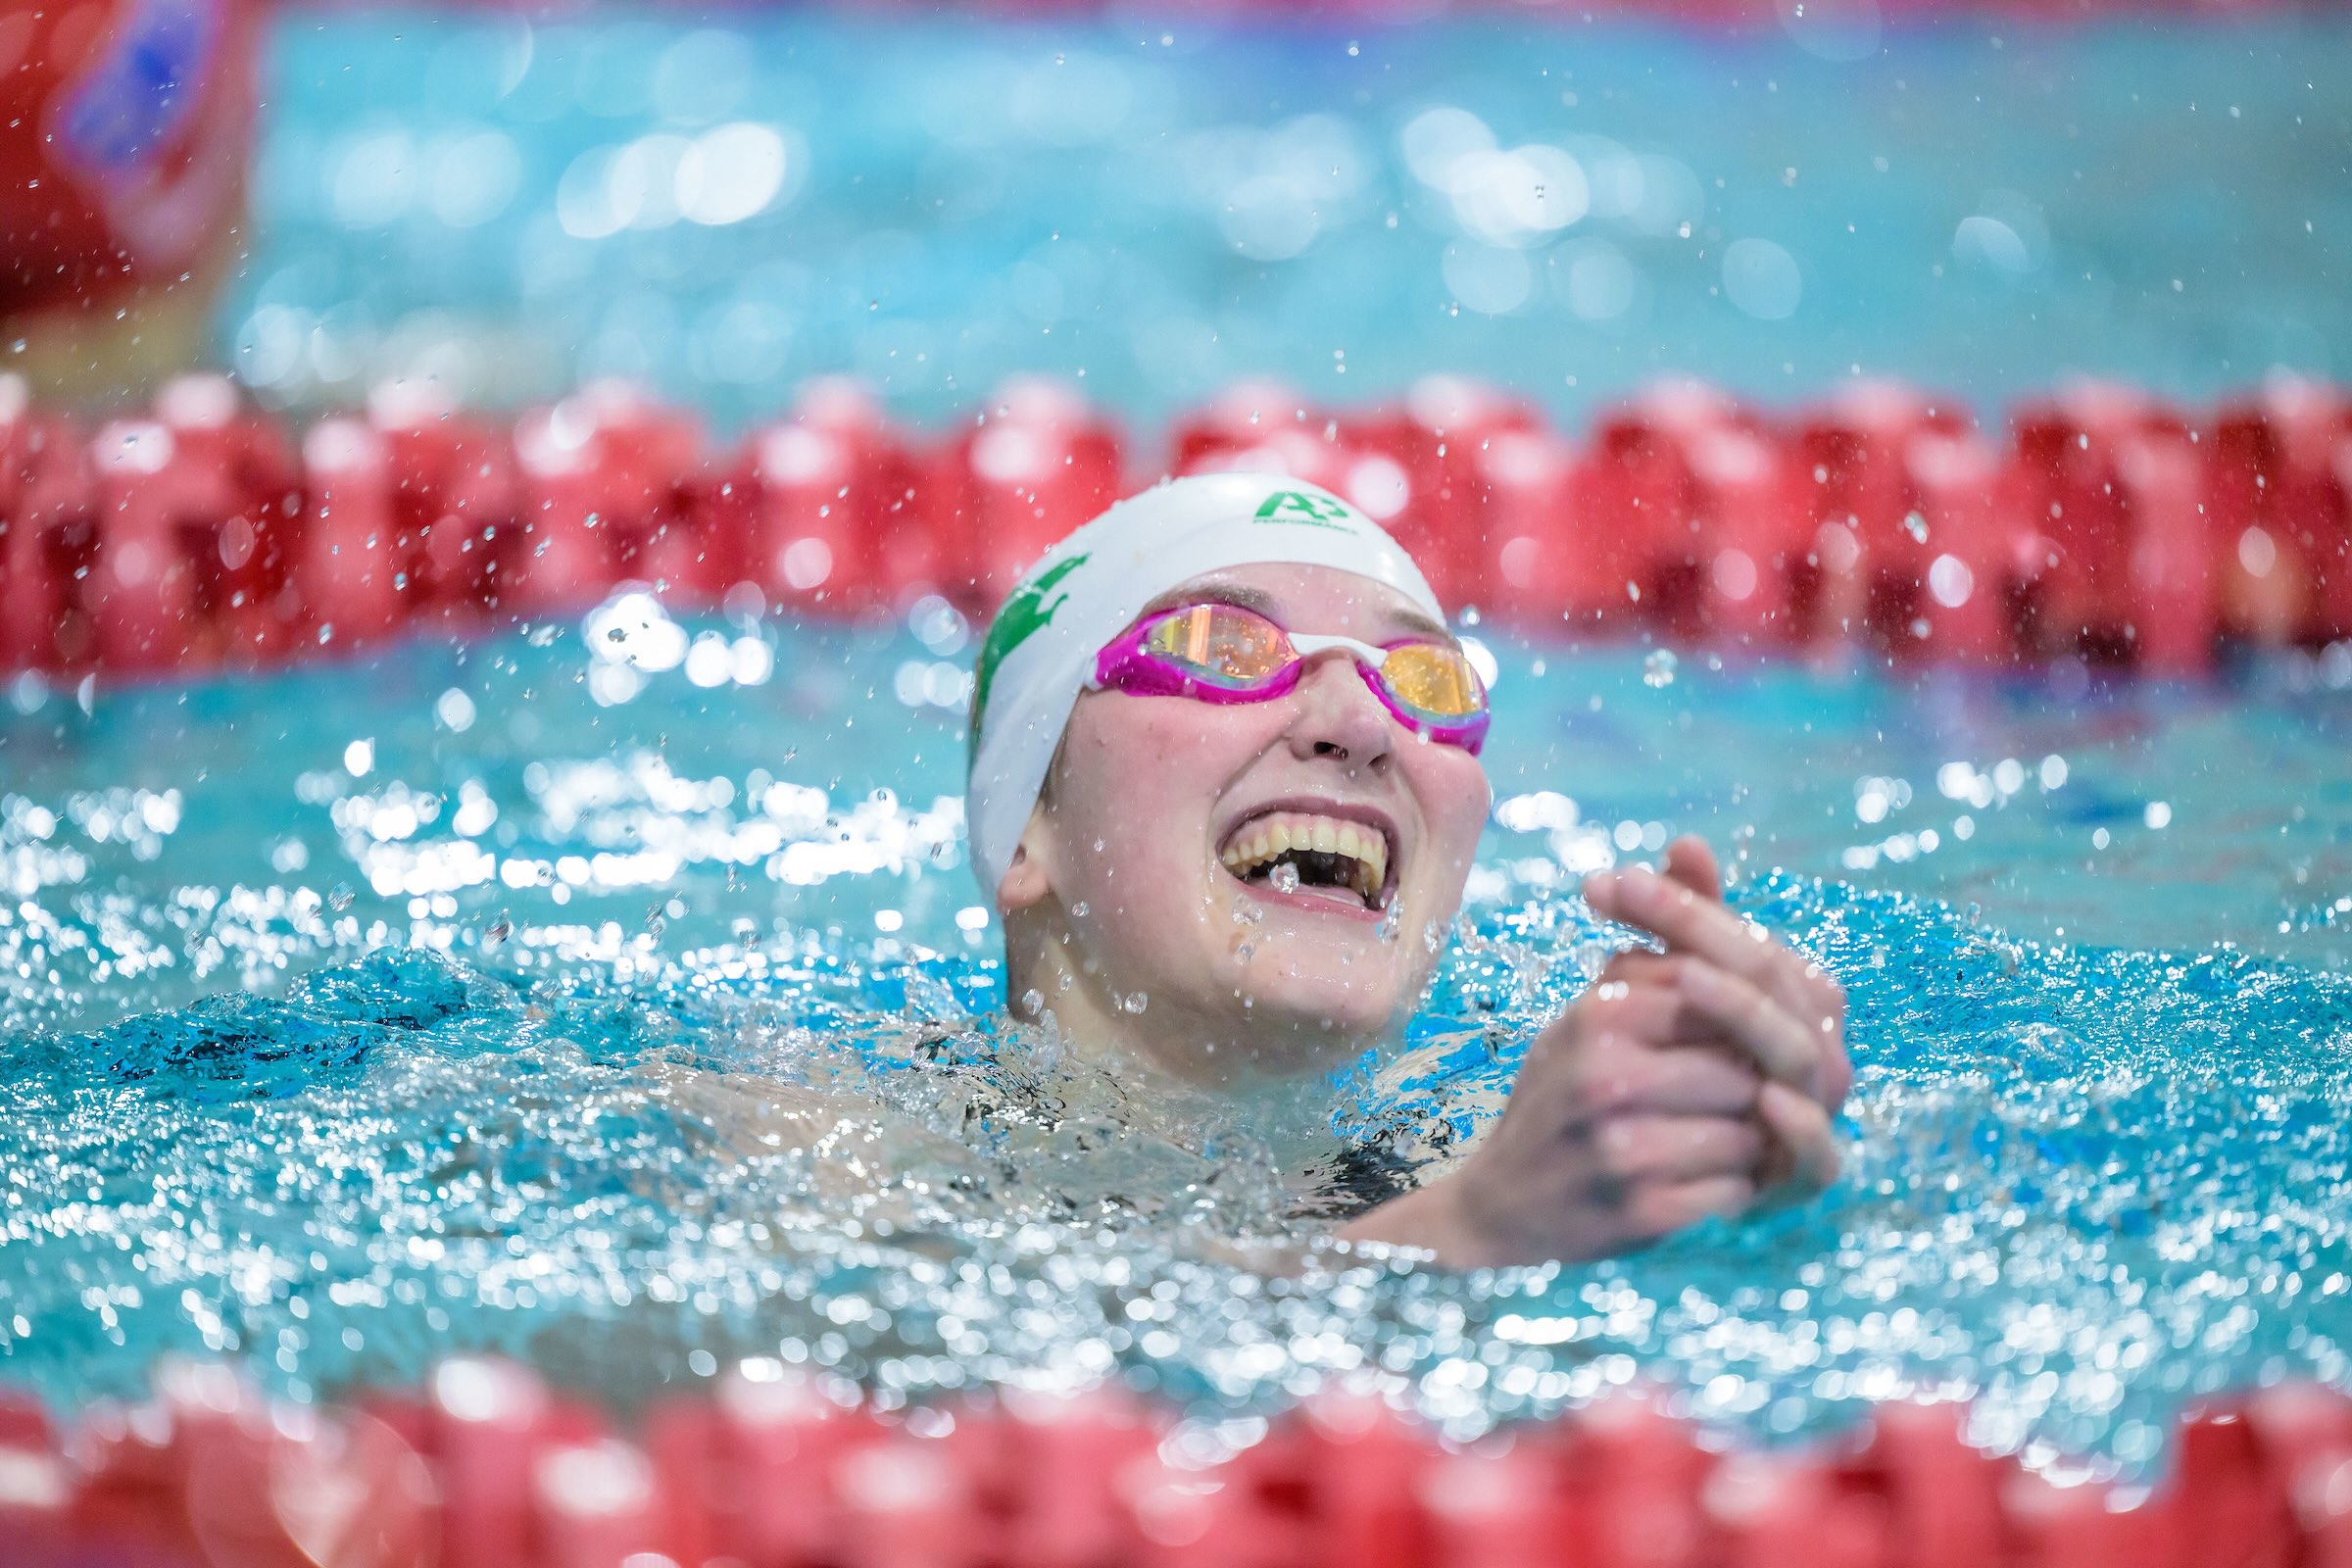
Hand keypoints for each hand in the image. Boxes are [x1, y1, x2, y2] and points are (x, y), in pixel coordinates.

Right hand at [1340, 836, 1848, 1265]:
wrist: (1498, 1209)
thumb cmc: (1560, 1097)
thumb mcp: (1593, 1008)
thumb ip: (1658, 935)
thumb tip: (1694, 846)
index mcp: (1597, 1013)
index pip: (1721, 997)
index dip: (1744, 1025)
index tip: (1731, 1047)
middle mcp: (1607, 1073)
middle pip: (1745, 1066)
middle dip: (1753, 1086)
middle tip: (1735, 1098)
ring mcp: (1624, 1145)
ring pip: (1752, 1129)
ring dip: (1752, 1140)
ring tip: (1719, 1138)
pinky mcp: (1643, 1211)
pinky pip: (1738, 1189)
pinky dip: (1737, 1188)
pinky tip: (1704, 1181)